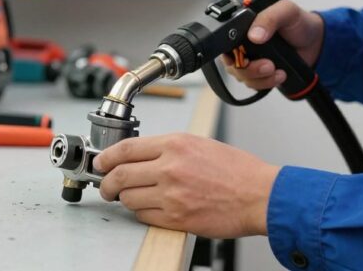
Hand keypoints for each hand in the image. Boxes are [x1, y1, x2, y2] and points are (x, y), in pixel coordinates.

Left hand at [93, 133, 279, 238]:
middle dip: (108, 183)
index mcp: (175, 145)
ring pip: (130, 198)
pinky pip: (145, 217)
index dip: (106, 158)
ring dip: (126, 199)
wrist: (260, 195)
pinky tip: (150, 209)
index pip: (126, 149)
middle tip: (107, 187)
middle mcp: (170, 168)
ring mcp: (172, 195)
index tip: (101, 163)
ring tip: (132, 198)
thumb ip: (168, 149)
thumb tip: (141, 156)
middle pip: (121, 175)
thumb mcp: (199, 144)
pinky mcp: (177, 219)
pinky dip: (142, 214)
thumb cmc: (237, 170)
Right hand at [220, 0, 324, 89]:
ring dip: (259, 78)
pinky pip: (252, 84)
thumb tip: (254, 35)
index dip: (232, 53)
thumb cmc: (299, 23)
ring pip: (240, 76)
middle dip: (249, 69)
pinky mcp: (257, 72)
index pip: (225, 42)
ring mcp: (249, 58)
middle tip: (268, 66)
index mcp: (242, 24)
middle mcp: (241, 42)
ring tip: (277, 71)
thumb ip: (269, 18)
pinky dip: (265, 84)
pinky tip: (279, 75)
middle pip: (230, 63)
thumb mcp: (286, 11)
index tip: (247, 57)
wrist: (314, 42)